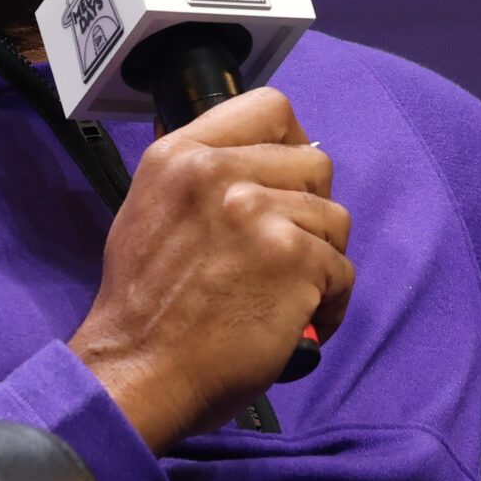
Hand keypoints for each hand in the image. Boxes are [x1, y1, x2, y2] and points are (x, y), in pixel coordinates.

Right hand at [69, 88, 352, 450]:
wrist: (137, 372)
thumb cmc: (144, 305)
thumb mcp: (149, 209)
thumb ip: (199, 175)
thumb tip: (259, 157)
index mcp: (182, 155)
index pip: (270, 108)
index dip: (292, 143)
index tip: (288, 179)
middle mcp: (219, 175)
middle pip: (315, 164)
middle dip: (310, 210)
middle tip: (286, 250)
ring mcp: (259, 215)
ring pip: (335, 219)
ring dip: (321, 260)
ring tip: (289, 291)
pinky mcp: (293, 261)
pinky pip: (343, 271)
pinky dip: (331, 302)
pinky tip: (302, 321)